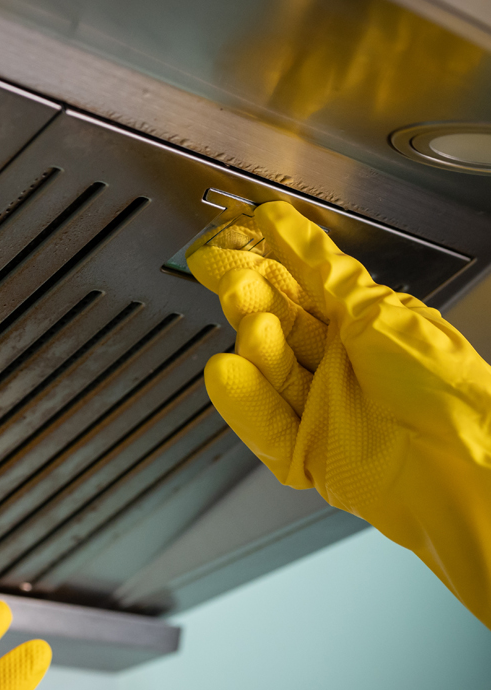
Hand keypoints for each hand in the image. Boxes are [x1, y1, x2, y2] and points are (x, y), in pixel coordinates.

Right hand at [187, 201, 490, 628]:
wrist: (460, 464)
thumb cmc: (441, 385)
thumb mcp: (377, 310)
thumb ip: (322, 270)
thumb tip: (285, 225)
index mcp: (359, 327)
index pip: (298, 288)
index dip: (264, 264)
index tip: (231, 241)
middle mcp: (337, 366)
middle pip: (277, 329)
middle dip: (252, 302)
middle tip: (230, 279)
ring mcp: (319, 410)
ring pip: (270, 375)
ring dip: (254, 347)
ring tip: (249, 323)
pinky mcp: (306, 453)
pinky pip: (265, 426)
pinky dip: (244, 402)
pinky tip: (228, 373)